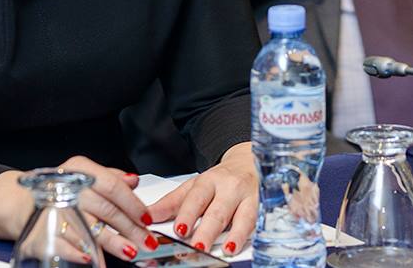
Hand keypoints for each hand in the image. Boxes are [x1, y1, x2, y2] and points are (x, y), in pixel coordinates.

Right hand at [0, 157, 158, 261]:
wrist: (18, 202)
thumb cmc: (57, 189)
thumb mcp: (83, 175)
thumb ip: (110, 177)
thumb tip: (134, 180)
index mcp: (80, 171)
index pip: (112, 187)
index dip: (133, 203)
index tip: (147, 218)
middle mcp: (68, 188)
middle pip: (105, 209)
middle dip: (129, 228)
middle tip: (145, 241)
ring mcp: (55, 209)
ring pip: (88, 227)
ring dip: (111, 243)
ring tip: (129, 253)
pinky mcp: (43, 230)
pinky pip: (64, 243)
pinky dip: (79, 252)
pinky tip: (92, 259)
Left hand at [147, 142, 258, 256]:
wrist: (249, 162)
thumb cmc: (220, 180)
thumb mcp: (194, 187)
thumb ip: (172, 203)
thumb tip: (147, 216)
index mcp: (209, 181)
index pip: (196, 198)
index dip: (188, 214)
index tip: (180, 230)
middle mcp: (230, 188)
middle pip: (218, 211)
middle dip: (208, 231)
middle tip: (197, 247)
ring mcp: (250, 197)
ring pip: (244, 216)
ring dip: (235, 234)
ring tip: (227, 250)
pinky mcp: (265, 206)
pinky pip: (261, 221)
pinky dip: (254, 234)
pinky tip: (248, 245)